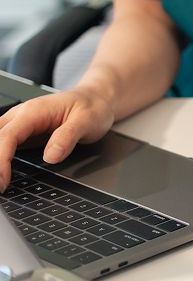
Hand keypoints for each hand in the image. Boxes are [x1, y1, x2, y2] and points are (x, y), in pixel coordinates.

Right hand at [0, 87, 115, 190]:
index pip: (8, 137)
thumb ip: (67, 137)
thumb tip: (51, 156)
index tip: (3, 181)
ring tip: (0, 181)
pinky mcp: (23, 131)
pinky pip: (3, 142)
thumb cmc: (92, 107)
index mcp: (34, 111)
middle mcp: (22, 115)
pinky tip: (2, 171)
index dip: (1, 161)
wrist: (96, 99)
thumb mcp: (86, 121)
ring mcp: (20, 122)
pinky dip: (0, 156)